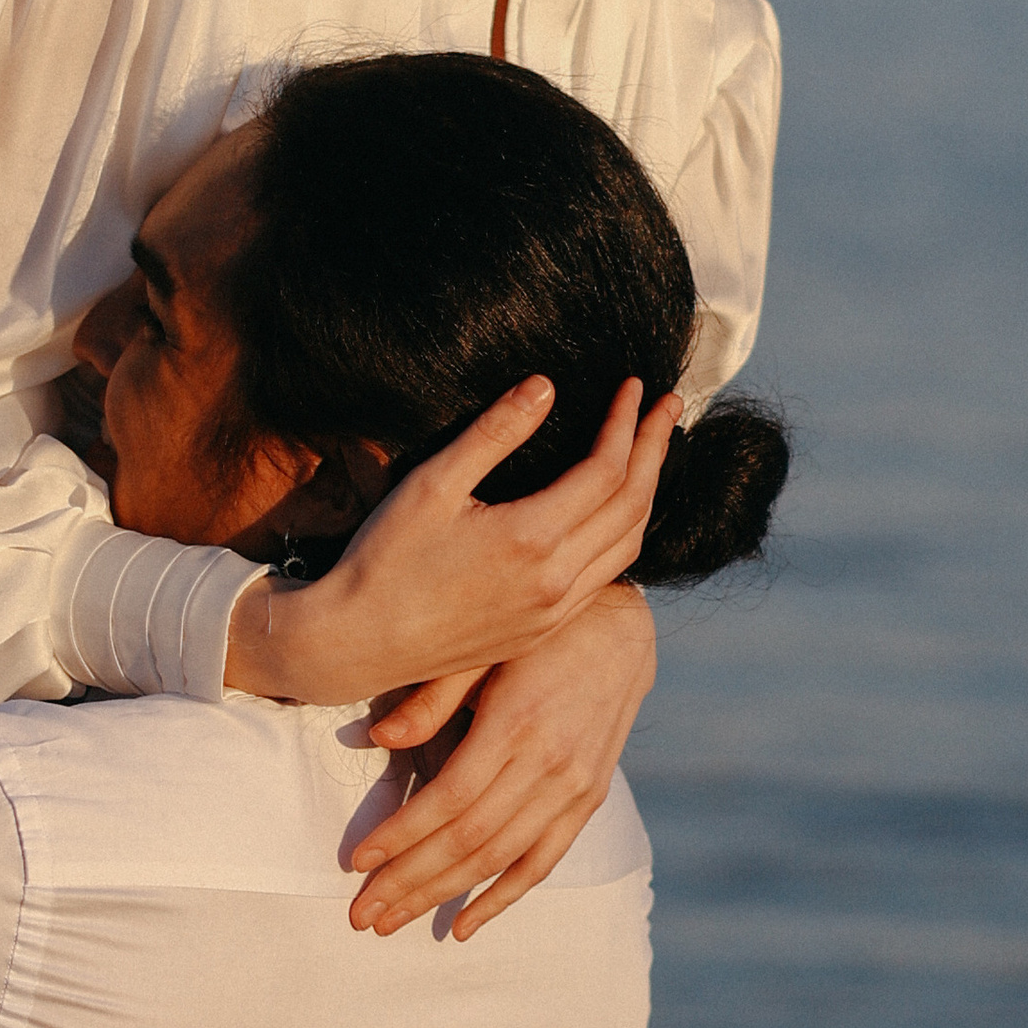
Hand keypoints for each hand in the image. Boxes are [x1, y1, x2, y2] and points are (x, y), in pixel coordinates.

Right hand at [234, 371, 676, 706]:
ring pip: (629, 547)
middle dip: (655, 450)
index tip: (633, 385)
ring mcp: (554, 612)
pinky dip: (626, 534)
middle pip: (633, 506)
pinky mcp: (543, 630)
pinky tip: (616, 510)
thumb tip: (545, 386)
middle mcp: (556, 582)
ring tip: (651, 451)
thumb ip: (494, 433)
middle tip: (668, 407)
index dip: (625, 423)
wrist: (358, 642)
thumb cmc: (385, 558)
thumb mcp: (433, 483)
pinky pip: (606, 576)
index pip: (606, 471)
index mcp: (533, 539)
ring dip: (648, 493)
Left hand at [344, 588, 655, 936]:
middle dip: (410, 881)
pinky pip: (543, 861)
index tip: (357, 861)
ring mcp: (574, 787)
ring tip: (394, 922)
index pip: (450, 798)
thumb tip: (377, 738)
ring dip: (444, 896)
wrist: (621, 626)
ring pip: (501, 859)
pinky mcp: (588, 799)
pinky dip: (503, 897)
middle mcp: (550, 763)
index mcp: (517, 721)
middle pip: (470, 840)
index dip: (401, 835)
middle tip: (363, 915)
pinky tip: (464, 924)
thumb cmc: (537, 631)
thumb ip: (434, 694)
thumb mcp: (483, 646)